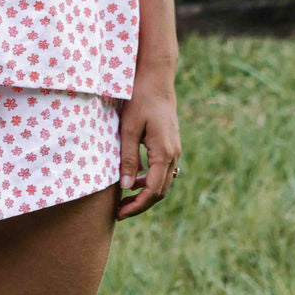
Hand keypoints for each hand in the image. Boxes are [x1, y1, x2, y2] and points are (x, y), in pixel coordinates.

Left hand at [116, 70, 180, 220]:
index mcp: (163, 153)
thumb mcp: (129, 128)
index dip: (137, 206)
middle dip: (141, 204)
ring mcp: (174, 150)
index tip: (120, 213)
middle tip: (120, 211)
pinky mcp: (171, 145)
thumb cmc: (140, 101)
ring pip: (163, 182)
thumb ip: (128, 158)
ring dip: (146, 193)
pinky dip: (150, 180)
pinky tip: (135, 179)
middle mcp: (173, 154)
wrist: (157, 80)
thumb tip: (126, 187)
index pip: (153, 191)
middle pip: (160, 191)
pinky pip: (163, 170)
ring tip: (125, 199)